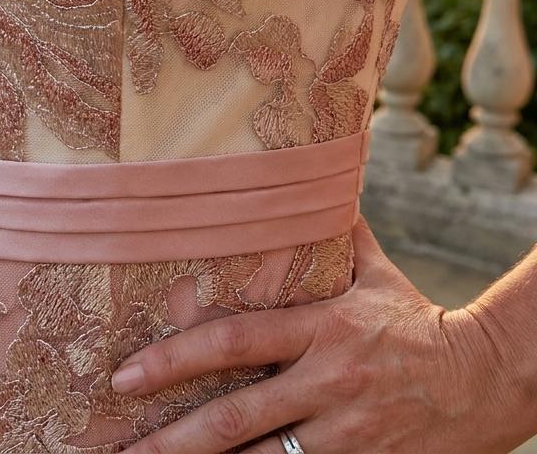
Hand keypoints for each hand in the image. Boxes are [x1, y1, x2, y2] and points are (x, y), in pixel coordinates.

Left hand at [110, 216, 531, 453]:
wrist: (488, 379)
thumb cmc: (417, 318)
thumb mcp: (373, 271)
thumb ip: (331, 232)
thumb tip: (304, 177)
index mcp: (320, 328)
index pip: (234, 343)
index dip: (175, 360)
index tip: (125, 375)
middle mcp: (326, 383)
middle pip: (236, 415)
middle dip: (172, 437)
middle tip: (116, 449)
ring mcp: (346, 434)